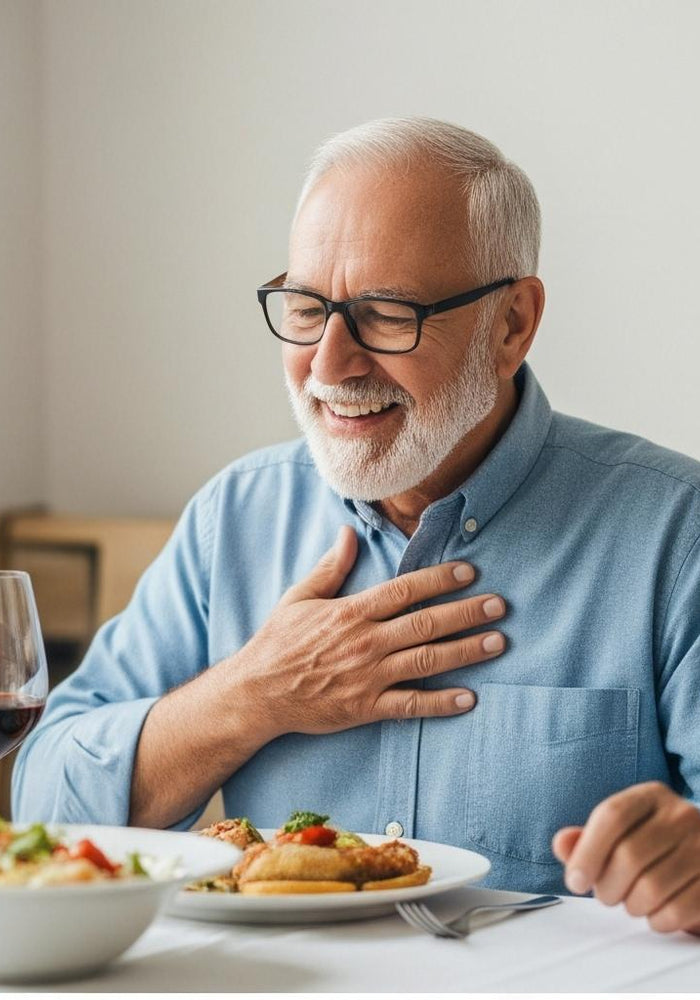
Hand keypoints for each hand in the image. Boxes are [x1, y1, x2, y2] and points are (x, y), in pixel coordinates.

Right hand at [229, 524, 505, 739]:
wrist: (257, 693)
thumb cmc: (278, 643)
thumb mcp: (299, 598)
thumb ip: (330, 567)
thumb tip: (348, 533)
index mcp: (351, 612)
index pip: (404, 590)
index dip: (439, 579)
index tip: (468, 571)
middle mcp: (365, 642)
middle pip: (425, 623)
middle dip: (466, 612)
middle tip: (500, 605)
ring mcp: (368, 676)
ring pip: (426, 660)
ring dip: (465, 651)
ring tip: (497, 642)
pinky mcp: (366, 707)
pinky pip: (410, 705)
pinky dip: (441, 703)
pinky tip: (470, 697)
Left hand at [553, 781, 699, 934]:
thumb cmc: (650, 847)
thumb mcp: (617, 834)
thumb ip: (585, 840)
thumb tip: (562, 843)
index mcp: (651, 795)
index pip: (612, 816)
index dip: (586, 853)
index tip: (575, 881)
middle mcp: (681, 815)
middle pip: (629, 855)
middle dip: (607, 886)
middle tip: (606, 894)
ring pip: (652, 887)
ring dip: (631, 905)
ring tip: (631, 901)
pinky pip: (677, 910)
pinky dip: (657, 921)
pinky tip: (655, 913)